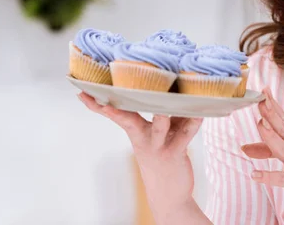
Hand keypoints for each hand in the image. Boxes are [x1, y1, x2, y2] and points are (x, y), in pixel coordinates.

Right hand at [77, 92, 202, 209]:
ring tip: (161, 101)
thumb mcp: (161, 132)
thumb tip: (173, 88)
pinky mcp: (176, 152)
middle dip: (115, 109)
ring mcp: (159, 146)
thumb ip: (165, 112)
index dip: (99, 105)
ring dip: (160, 116)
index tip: (83, 92)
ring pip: (159, 127)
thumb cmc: (165, 156)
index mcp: (136, 132)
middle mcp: (144, 138)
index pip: (117, 115)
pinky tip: (200, 113)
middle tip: (104, 98)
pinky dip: (193, 123)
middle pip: (127, 120)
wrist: (169, 195)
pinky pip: (185, 135)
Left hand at [241, 87, 283, 207]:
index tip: (261, 90)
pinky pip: (283, 179)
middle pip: (283, 128)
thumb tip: (244, 148)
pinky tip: (254, 174)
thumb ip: (269, 149)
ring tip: (260, 125)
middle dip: (271, 114)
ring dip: (271, 137)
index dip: (272, 104)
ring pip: (283, 149)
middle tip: (259, 101)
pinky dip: (269, 177)